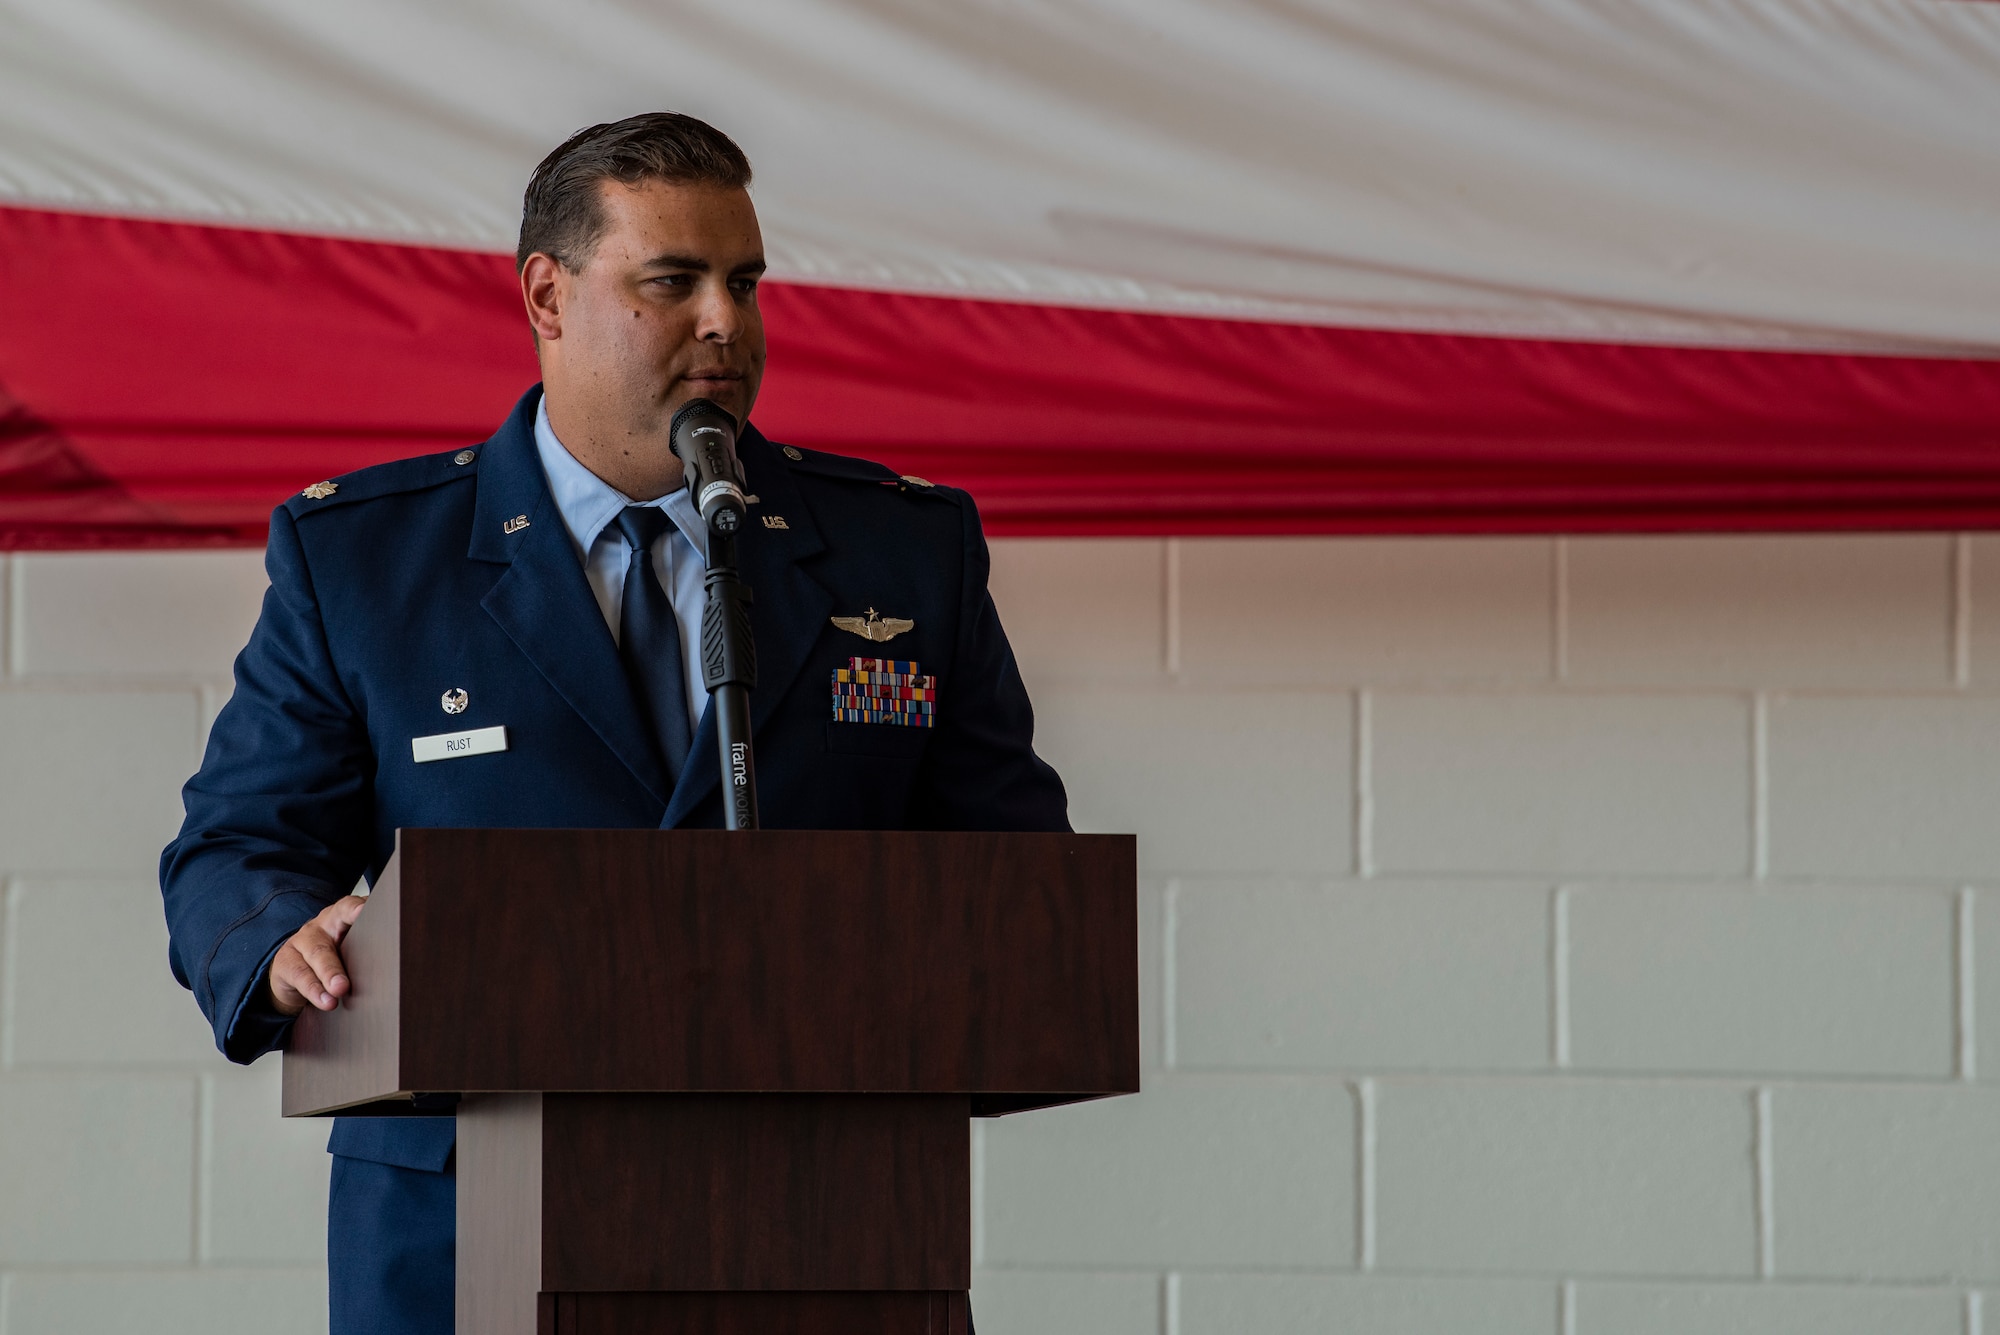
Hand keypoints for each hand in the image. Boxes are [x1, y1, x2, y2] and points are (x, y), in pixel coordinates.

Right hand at [268, 895, 366, 1015]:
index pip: (348, 907)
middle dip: (351, 944)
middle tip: (359, 961)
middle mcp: (321, 926)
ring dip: (330, 973)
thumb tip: (401, 963)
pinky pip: (300, 976)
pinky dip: (315, 991)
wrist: (294, 971)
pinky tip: (326, 1001)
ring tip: (340, 990)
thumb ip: (370, 947)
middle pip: (334, 931)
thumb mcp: (350, 948)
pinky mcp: (285, 963)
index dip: (357, 908)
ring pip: (318, 955)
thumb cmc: (334, 956)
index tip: (366, 910)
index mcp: (340, 917)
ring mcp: (300, 942)